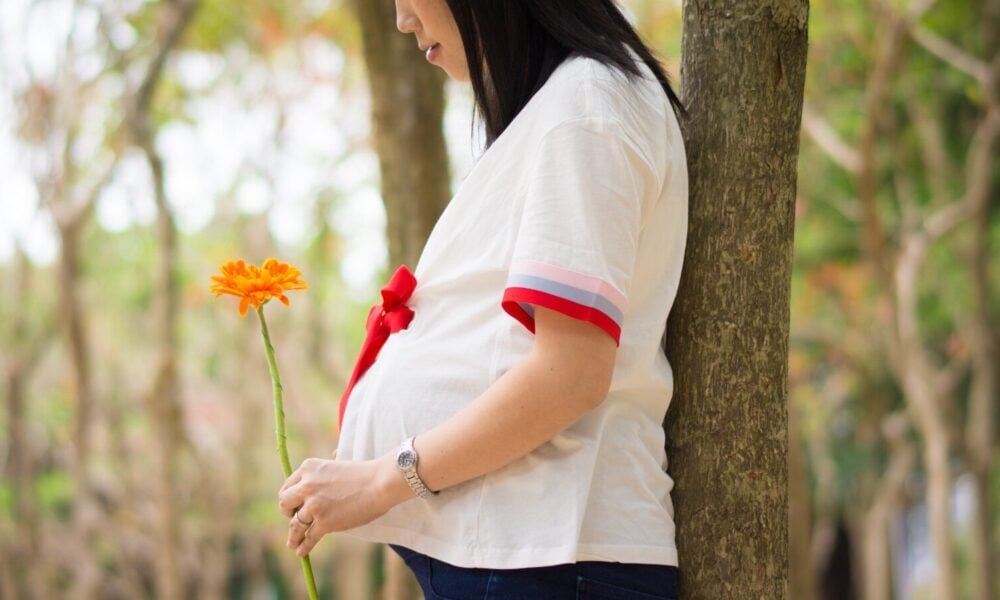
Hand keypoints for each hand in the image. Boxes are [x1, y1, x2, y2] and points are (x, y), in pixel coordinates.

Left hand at [277, 454, 398, 556]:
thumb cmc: (364, 474)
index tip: (294, 506)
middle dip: (288, 513)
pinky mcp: (324, 522)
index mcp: (308, 468)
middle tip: (294, 519)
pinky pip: (309, 537)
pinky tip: (301, 551)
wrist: (380, 482)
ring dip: (293, 536)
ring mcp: (314, 505)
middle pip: (284, 503)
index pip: (288, 486)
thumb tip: (319, 473)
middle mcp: (306, 485)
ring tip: (293, 543)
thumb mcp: (336, 464)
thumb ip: (323, 471)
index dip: (291, 498)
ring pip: (295, 524)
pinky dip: (304, 546)